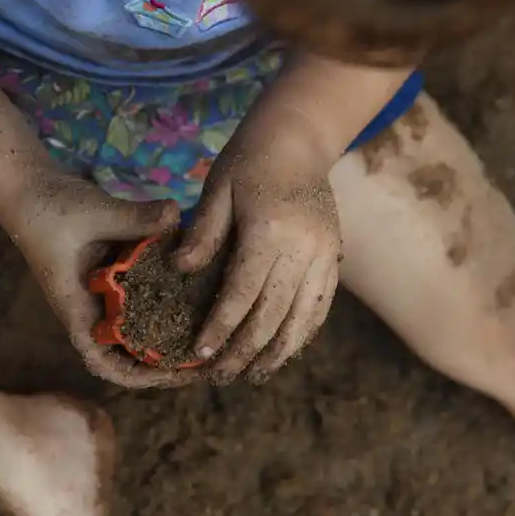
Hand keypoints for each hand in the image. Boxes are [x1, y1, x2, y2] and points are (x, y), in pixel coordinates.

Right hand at [3, 172, 199, 388]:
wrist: (26, 183)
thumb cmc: (48, 206)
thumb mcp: (93, 212)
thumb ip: (135, 217)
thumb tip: (178, 214)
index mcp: (78, 308)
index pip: (103, 361)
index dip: (136, 377)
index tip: (173, 374)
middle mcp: (91, 305)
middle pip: (128, 351)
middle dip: (164, 361)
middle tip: (206, 356)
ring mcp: (103, 290)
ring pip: (139, 323)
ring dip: (168, 331)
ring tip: (208, 330)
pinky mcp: (113, 270)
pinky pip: (143, 291)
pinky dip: (165, 295)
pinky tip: (197, 287)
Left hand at [174, 152, 340, 382]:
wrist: (300, 138)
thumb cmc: (249, 159)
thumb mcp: (216, 188)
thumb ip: (202, 233)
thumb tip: (180, 271)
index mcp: (270, 229)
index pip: (242, 293)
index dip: (221, 328)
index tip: (202, 355)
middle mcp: (303, 247)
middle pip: (273, 314)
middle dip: (246, 351)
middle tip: (221, 377)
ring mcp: (324, 254)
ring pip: (304, 318)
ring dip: (279, 352)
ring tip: (255, 375)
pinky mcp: (334, 256)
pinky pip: (321, 305)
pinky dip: (304, 332)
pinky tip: (286, 351)